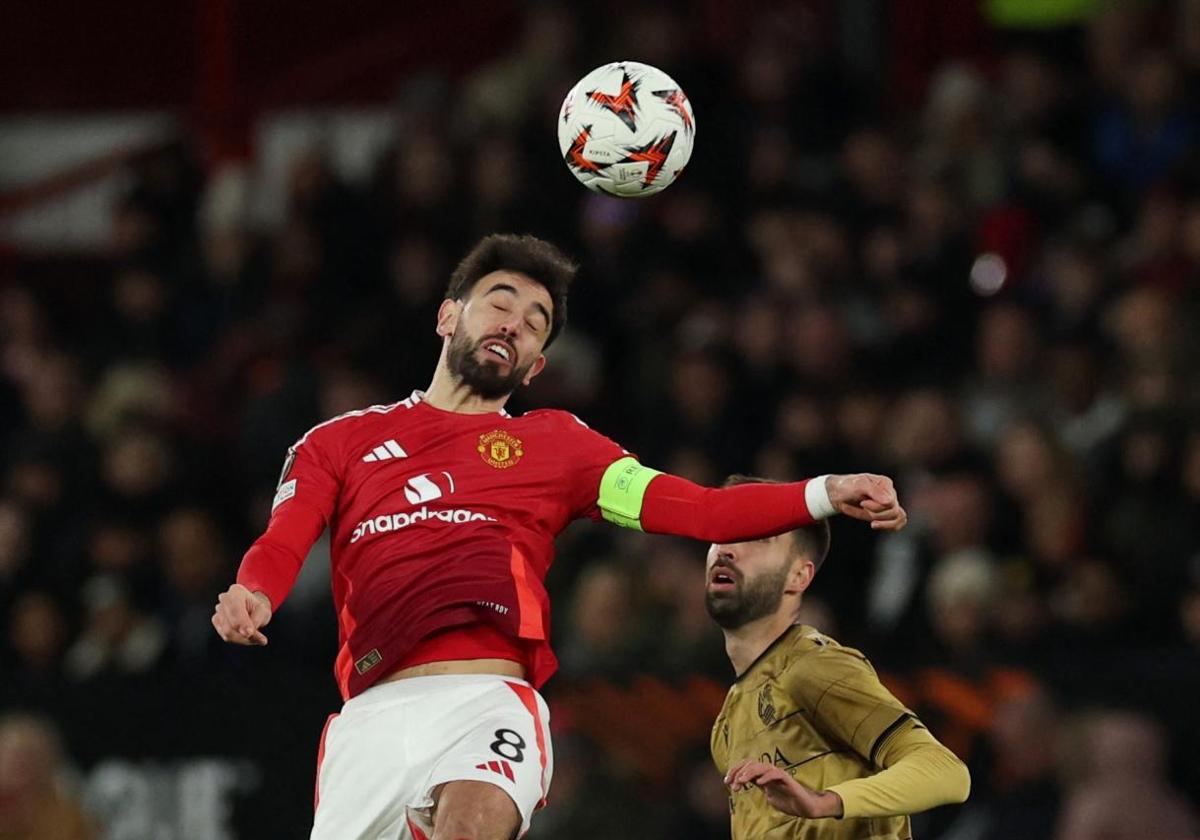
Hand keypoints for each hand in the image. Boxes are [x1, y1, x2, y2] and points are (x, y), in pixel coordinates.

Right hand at [212, 584, 271, 645]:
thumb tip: (248, 633)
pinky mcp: (217, 622)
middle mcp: (224, 600)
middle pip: (230, 624)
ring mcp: (218, 611)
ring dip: (244, 639)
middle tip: (260, 639)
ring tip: (258, 638)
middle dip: (245, 635)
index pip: (235, 609)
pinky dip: (240, 640)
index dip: (242, 623)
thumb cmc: (257, 607)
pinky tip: (249, 638)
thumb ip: (257, 619)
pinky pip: (226, 636)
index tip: (250, 633)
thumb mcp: (264, 610)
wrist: (251, 606)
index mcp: (236, 592)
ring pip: (228, 632)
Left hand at [724, 759, 843, 818]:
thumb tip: (741, 785)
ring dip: (749, 773)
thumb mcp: (768, 796)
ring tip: (741, 781)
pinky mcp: (787, 779)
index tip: (726, 781)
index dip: (735, 771)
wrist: (805, 807)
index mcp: (764, 775)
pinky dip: (766, 776)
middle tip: (731, 783)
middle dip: (738, 772)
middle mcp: (770, 772)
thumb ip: (758, 789)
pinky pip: (776, 773)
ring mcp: (778, 774)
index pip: (747, 766)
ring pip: (761, 766)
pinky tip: (759, 783)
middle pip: (751, 763)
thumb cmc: (788, 801)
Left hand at [826, 474, 906, 530]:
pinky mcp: (886, 513)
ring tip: (870, 521)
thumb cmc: (847, 487)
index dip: (876, 507)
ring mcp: (889, 504)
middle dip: (875, 513)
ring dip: (881, 521)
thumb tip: (889, 501)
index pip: (890, 502)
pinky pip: (898, 523)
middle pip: (894, 512)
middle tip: (862, 506)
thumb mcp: (857, 485)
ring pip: (897, 518)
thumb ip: (873, 490)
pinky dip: (888, 526)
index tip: (862, 503)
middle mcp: (890, 493)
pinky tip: (876, 525)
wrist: (838, 494)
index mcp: (885, 483)